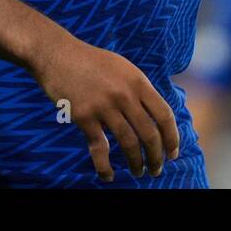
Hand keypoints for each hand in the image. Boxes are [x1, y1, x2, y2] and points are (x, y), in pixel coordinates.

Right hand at [28, 31, 179, 181]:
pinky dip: (105, 167)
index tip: (173, 153)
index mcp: (138, 81)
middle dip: (156, 157)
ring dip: (136, 163)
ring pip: (128, 143)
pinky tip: (108, 176)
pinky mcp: (84, 117)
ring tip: (139, 172)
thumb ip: (139, 89)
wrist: (57, 54)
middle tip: (156, 169)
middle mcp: (124, 95)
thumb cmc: (92, 61)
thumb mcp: (123, 68)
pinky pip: (99, 148)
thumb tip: (155, 114)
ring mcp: (104, 106)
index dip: (172, 138)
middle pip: (149, 134)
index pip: (164, 115)